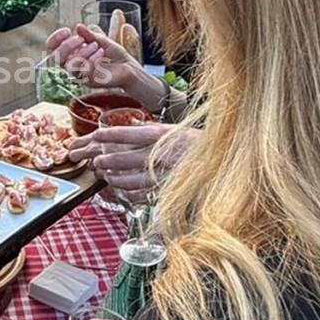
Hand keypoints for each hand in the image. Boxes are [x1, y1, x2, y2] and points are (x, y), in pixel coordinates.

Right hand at [45, 24, 163, 104]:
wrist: (130, 68)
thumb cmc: (115, 56)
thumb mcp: (103, 41)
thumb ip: (90, 35)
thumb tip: (78, 26)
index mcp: (73, 55)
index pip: (52, 50)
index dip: (55, 39)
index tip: (67, 30)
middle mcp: (74, 66)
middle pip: (56, 59)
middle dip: (66, 46)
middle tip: (80, 38)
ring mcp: (81, 75)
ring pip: (69, 66)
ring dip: (82, 52)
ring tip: (97, 45)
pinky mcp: (91, 81)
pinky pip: (84, 72)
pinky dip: (91, 60)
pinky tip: (101, 53)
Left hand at [78, 124, 198, 204]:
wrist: (223, 161)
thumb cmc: (200, 146)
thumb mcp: (177, 131)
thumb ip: (154, 130)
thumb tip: (136, 124)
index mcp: (161, 135)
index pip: (126, 133)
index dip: (108, 135)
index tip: (95, 135)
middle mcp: (160, 154)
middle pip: (122, 159)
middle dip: (105, 161)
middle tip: (97, 161)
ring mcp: (163, 175)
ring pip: (128, 181)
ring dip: (113, 179)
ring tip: (106, 176)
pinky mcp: (167, 192)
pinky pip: (141, 196)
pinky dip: (129, 194)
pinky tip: (123, 191)